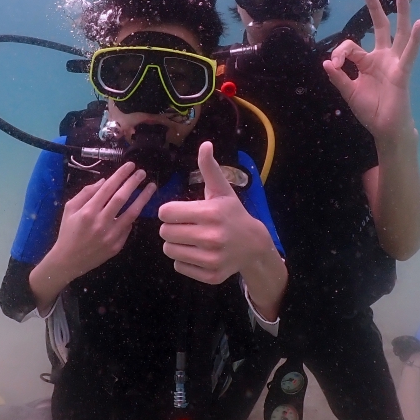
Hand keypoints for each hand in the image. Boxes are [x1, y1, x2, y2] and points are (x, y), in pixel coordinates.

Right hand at [48, 161, 156, 279]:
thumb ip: (86, 193)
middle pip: (122, 198)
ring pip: (132, 213)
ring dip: (143, 198)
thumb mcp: (70, 208)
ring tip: (151, 187)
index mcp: (88, 211)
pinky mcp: (117, 245)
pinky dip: (132, 216)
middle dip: (133, 182)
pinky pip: (128, 227)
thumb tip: (104, 181)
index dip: (120, 175)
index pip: (108, 188)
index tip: (130, 166)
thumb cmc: (68, 232)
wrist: (68, 260)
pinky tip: (136, 208)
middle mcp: (101, 222)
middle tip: (142, 172)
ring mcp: (111, 235)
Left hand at [159, 143, 286, 320]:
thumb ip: (209, 168)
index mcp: (211, 213)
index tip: (180, 211)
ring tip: (189, 238)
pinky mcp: (211, 275)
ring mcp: (212, 259)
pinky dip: (184, 260)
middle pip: (165, 232)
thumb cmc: (232, 214)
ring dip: (175, 243)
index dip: (169, 210)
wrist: (254, 245)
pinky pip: (179, 266)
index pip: (165, 212)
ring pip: (169, 250)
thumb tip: (205, 144)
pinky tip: (197, 252)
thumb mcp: (222, 190)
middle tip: (185, 225)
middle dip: (171, 227)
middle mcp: (211, 237)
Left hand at [322, 0, 419, 146]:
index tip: (335, 64)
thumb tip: (326, 62)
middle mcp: (383, 58)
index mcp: (368, 62)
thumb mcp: (349, 92)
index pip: (352, 46)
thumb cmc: (370, 110)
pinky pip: (410, 54)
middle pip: (381, 27)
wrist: (384, 128)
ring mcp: (394, 63)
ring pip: (399, 32)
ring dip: (401, 12)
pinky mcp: (402, 72)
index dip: (341, 52)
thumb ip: (339, 77)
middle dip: (374, 8)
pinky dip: (416, 39)